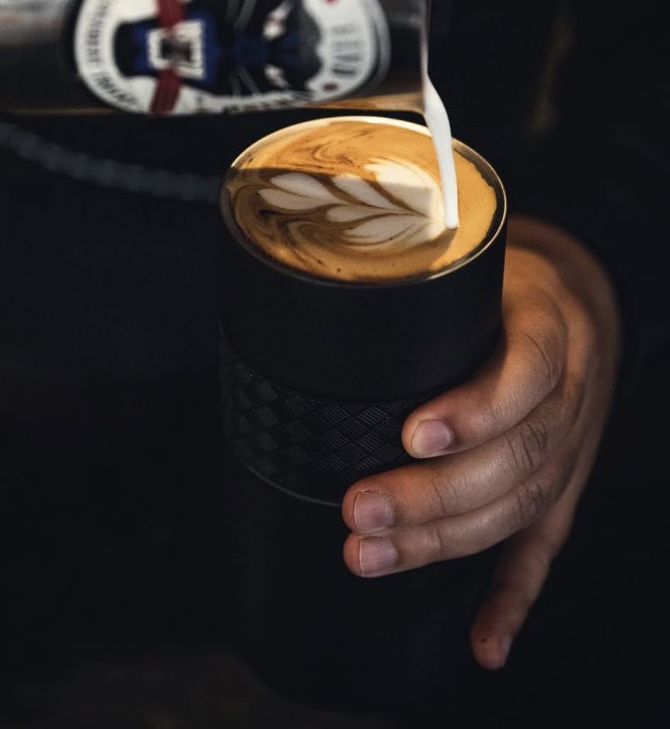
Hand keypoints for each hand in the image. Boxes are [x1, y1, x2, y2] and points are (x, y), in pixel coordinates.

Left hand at [341, 214, 621, 670]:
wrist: (583, 304)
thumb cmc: (510, 287)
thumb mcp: (479, 270)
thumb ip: (425, 291)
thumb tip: (328, 310)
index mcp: (548, 331)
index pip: (527, 371)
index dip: (475, 409)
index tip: (412, 432)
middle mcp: (567, 397)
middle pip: (516, 457)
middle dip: (435, 494)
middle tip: (361, 509)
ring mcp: (569, 450)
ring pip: (518, 506)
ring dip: (446, 542)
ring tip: (372, 554)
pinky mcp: (562, 489)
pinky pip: (542, 548)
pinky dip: (511, 599)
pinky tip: (482, 642)